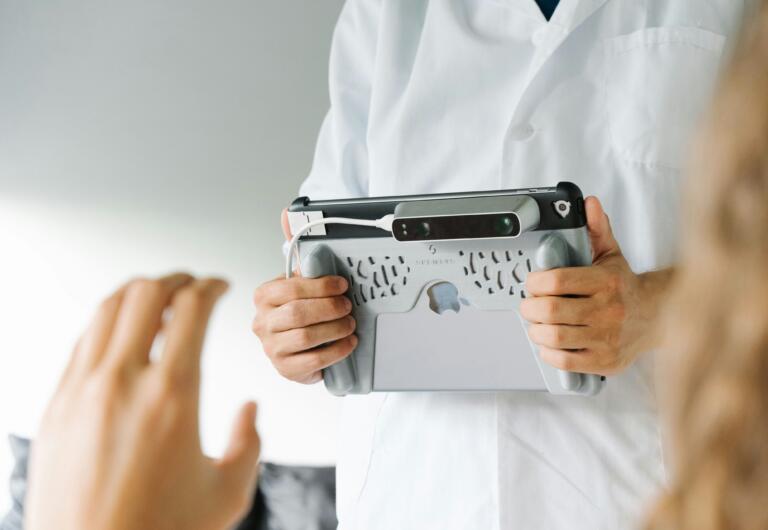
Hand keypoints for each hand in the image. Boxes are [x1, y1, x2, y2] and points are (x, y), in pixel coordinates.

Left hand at [25, 274, 260, 529]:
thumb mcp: (226, 493)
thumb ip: (249, 443)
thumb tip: (249, 413)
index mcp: (172, 396)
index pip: (192, 307)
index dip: (211, 285)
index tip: (219, 286)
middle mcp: (122, 384)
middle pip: (146, 293)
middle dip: (175, 279)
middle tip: (191, 284)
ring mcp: (82, 392)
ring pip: (106, 309)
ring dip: (138, 294)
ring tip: (156, 299)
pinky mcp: (56, 407)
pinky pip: (81, 343)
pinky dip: (106, 324)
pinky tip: (119, 336)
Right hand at [251, 210, 357, 383]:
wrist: (300, 349)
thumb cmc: (302, 311)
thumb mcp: (301, 280)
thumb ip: (298, 249)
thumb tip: (288, 213)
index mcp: (264, 296)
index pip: (289, 288)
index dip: (320, 286)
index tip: (342, 285)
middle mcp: (262, 322)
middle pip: (298, 313)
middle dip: (330, 308)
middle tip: (348, 306)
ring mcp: (272, 348)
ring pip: (305, 337)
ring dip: (335, 329)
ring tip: (350, 324)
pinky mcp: (286, 369)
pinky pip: (313, 360)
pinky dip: (336, 351)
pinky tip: (348, 343)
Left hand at [520, 197, 670, 375]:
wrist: (657, 317)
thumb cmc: (624, 286)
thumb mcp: (610, 254)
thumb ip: (596, 229)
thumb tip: (588, 203)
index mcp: (606, 282)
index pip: (556, 280)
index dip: (535, 282)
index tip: (532, 283)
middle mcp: (608, 311)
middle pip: (550, 310)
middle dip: (529, 307)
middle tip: (529, 305)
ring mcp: (607, 338)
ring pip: (554, 337)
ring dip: (536, 330)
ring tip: (537, 323)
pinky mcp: (605, 361)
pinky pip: (565, 361)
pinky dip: (549, 353)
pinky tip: (550, 343)